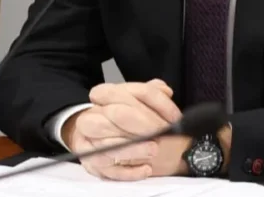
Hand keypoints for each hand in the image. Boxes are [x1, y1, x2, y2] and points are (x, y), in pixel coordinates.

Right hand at [61, 79, 181, 180]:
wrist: (98, 139)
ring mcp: (89, 142)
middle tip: (161, 132)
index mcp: (102, 96)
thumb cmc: (122, 120)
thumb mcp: (135, 101)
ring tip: (154, 150)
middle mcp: (91, 117)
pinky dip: (129, 171)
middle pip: (115, 114)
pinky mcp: (92, 166)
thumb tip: (165, 91)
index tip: (174, 116)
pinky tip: (146, 169)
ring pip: (108, 145)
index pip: (127, 92)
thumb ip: (150, 93)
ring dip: (134, 149)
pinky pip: (109, 171)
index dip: (155, 103)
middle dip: (141, 123)